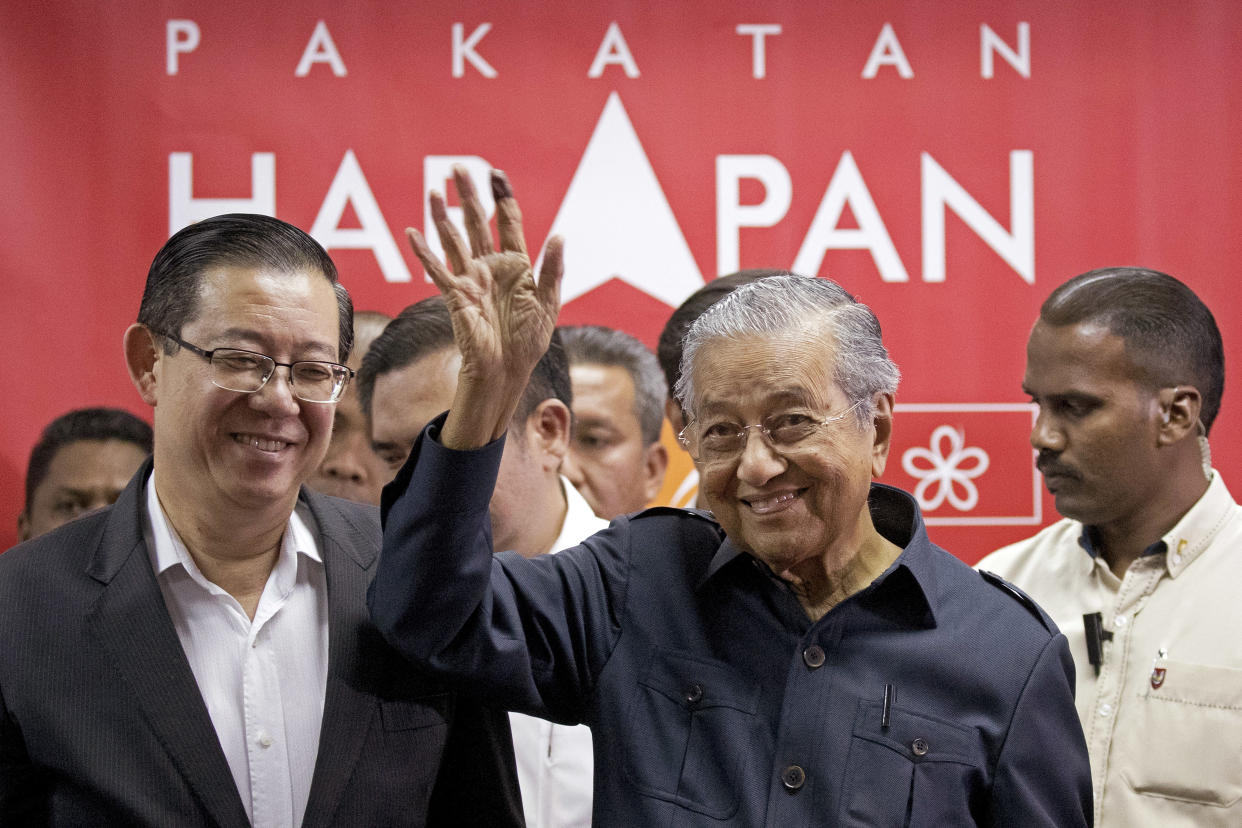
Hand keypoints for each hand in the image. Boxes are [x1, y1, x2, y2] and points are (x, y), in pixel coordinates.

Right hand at [405, 166, 563, 444]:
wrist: (508, 369)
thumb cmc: (528, 340)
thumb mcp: (549, 301)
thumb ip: (553, 268)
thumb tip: (560, 236)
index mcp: (516, 265)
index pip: (509, 222)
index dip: (503, 197)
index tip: (497, 173)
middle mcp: (491, 266)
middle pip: (478, 222)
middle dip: (470, 194)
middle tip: (459, 167)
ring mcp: (471, 278)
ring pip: (454, 239)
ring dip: (444, 215)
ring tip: (436, 190)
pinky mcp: (455, 295)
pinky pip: (437, 269)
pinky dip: (424, 252)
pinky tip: (412, 232)